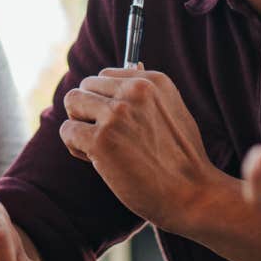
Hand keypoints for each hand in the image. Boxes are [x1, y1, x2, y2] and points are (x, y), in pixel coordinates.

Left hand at [58, 67, 219, 229]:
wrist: (192, 195)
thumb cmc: (182, 159)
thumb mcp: (173, 111)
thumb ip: (147, 92)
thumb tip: (133, 64)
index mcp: (151, 81)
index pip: (104, 76)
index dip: (105, 101)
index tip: (119, 124)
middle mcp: (134, 91)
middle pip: (85, 86)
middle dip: (89, 111)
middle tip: (108, 138)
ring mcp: (116, 114)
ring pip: (72, 102)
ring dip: (80, 126)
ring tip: (100, 147)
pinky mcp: (101, 139)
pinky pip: (68, 130)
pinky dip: (75, 146)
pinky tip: (96, 160)